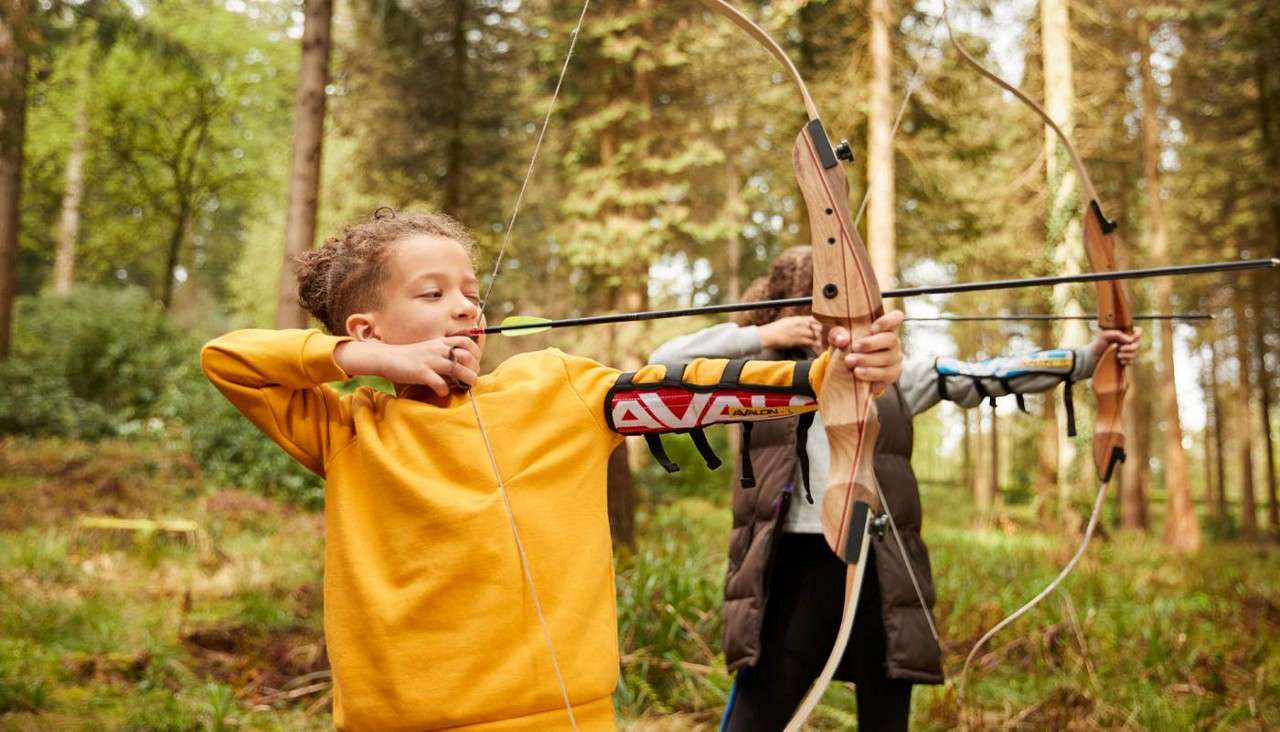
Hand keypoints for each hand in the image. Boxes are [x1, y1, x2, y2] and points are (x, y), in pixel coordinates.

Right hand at [336, 336, 480, 395]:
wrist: (386, 357)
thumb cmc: (408, 356)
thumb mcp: (428, 349)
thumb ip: (442, 353)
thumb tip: (458, 364)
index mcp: (440, 342)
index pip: (466, 341)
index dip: (476, 352)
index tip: (476, 362)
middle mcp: (438, 350)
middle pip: (465, 356)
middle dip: (474, 367)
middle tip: (473, 377)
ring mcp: (430, 361)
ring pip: (456, 368)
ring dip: (467, 377)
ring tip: (468, 385)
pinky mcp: (421, 372)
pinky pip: (439, 382)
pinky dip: (445, 389)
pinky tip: (444, 392)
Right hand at [758, 315, 822, 350]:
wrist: (768, 335)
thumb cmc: (775, 329)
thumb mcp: (787, 321)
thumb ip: (797, 322)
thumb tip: (804, 323)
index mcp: (798, 319)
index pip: (814, 319)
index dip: (819, 324)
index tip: (820, 328)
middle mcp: (801, 324)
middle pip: (818, 327)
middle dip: (820, 332)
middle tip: (820, 337)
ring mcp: (800, 332)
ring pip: (816, 335)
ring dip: (818, 339)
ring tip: (819, 343)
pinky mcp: (798, 340)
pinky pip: (811, 342)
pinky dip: (815, 345)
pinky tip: (816, 347)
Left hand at [826, 309, 904, 397]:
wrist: (847, 370)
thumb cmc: (846, 347)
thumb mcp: (838, 338)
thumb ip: (837, 335)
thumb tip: (842, 340)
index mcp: (883, 328)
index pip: (896, 317)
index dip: (888, 321)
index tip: (872, 329)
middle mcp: (893, 342)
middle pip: (891, 339)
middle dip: (871, 344)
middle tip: (854, 348)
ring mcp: (895, 358)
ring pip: (888, 358)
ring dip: (868, 361)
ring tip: (851, 363)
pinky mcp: (892, 374)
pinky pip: (886, 374)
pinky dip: (872, 374)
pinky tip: (858, 373)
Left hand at [1089, 327, 1142, 365]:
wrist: (1092, 358)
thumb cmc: (1097, 344)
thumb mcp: (1105, 335)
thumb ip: (1118, 334)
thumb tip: (1131, 340)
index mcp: (1123, 333)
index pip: (1138, 331)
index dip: (1137, 334)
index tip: (1132, 338)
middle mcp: (1127, 342)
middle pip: (1138, 344)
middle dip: (1130, 347)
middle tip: (1120, 348)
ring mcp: (1126, 352)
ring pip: (1135, 353)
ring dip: (1127, 355)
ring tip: (1118, 355)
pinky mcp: (1125, 360)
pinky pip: (1132, 361)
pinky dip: (1126, 361)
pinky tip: (1120, 361)